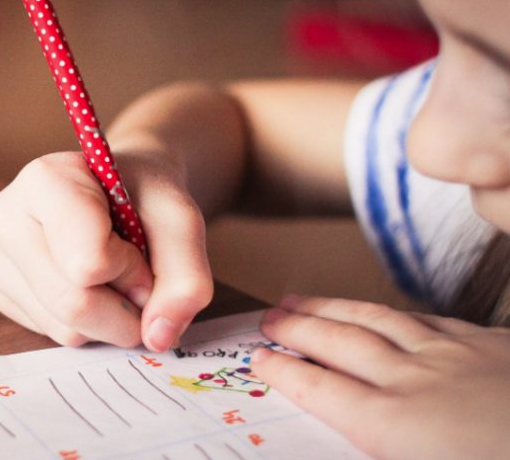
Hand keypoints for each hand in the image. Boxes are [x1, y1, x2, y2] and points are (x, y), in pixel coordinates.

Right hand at [0, 150, 213, 350]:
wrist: (116, 191)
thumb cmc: (143, 196)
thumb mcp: (180, 220)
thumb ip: (186, 277)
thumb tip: (158, 337)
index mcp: (43, 181)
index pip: (88, 262)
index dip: (131, 269)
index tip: (139, 246)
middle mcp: (5, 217)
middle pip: (73, 304)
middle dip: (124, 309)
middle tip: (139, 280)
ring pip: (64, 328)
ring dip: (109, 320)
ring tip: (112, 277)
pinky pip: (52, 334)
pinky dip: (87, 324)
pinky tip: (88, 286)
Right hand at [252, 295, 509, 459]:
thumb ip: (382, 450)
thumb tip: (357, 443)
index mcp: (398, 427)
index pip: (322, 389)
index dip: (286, 371)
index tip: (258, 357)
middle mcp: (417, 382)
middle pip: (341, 344)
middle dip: (298, 328)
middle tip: (268, 316)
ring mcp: (458, 357)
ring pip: (379, 320)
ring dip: (334, 308)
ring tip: (304, 299)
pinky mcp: (495, 347)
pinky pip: (431, 320)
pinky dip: (396, 313)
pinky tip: (391, 312)